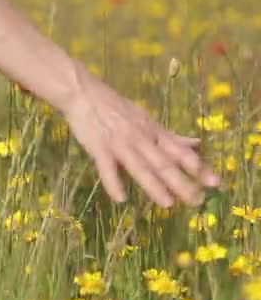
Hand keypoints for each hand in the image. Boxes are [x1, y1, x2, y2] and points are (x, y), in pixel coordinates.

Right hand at [61, 61, 220, 206]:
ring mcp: (119, 143)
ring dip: (154, 186)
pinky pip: (107, 168)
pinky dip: (114, 183)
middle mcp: (140, 138)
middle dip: (181, 182)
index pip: (179, 151)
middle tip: (197, 201)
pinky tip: (121, 199)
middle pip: (163, 163)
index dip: (197, 166)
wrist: (85, 95)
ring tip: (168, 204)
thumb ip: (169, 136)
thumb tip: (196, 144)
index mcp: (152, 131)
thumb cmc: (116, 108)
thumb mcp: (146, 119)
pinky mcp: (99, 148)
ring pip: (140, 167)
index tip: (214, 182)